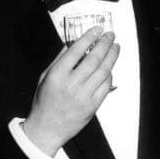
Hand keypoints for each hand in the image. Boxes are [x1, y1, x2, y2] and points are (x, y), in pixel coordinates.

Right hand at [22, 28, 118, 155]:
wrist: (46, 129)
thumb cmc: (44, 102)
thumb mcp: (44, 78)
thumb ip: (58, 60)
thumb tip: (72, 44)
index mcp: (56, 76)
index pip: (76, 51)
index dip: (89, 38)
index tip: (97, 29)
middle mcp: (71, 85)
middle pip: (93, 59)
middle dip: (104, 44)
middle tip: (110, 35)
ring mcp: (83, 96)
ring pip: (103, 71)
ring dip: (112, 56)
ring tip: (115, 47)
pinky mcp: (93, 105)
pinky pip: (106, 86)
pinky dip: (109, 74)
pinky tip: (110, 67)